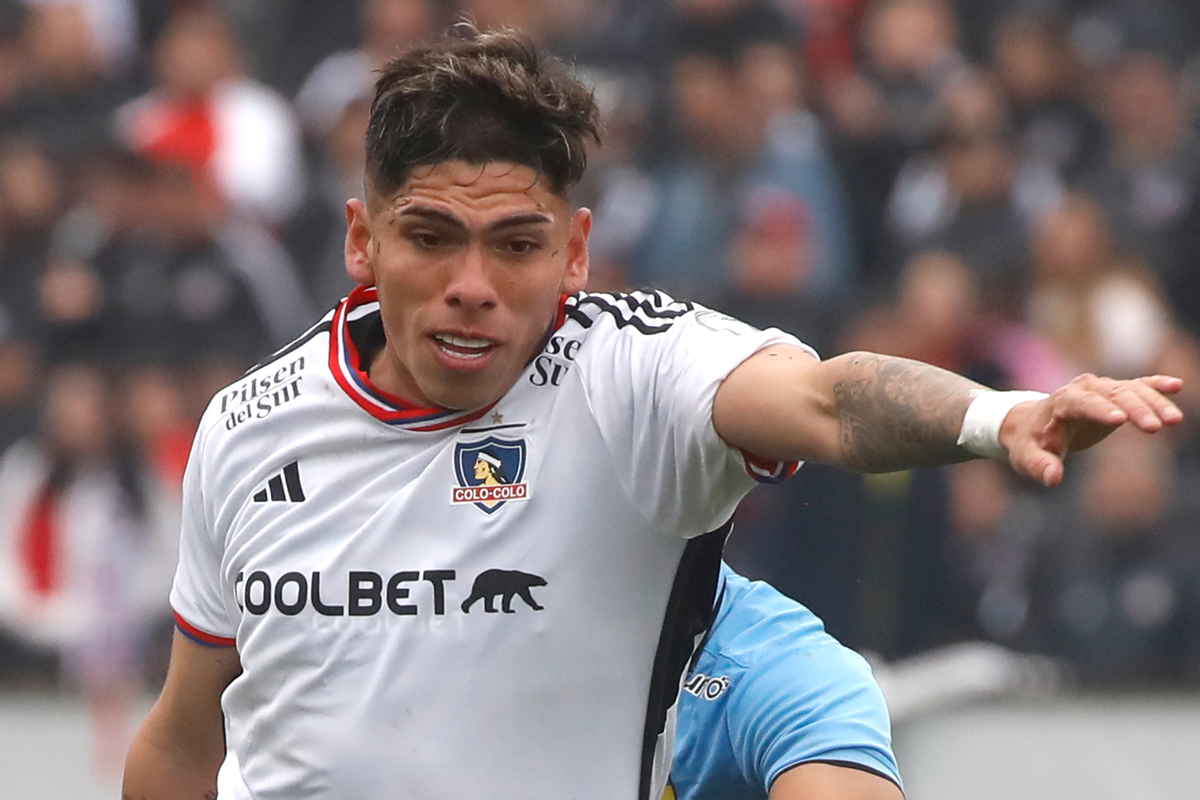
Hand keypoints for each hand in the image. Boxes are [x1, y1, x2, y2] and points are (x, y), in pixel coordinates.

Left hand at [999, 373, 1183, 486]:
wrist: (1030, 425)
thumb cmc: (1029, 443)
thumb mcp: (1027, 458)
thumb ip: (1039, 466)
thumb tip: (1053, 479)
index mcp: (1060, 403)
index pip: (1081, 403)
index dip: (1099, 410)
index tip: (1120, 420)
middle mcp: (1082, 389)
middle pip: (1111, 394)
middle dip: (1135, 408)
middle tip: (1156, 426)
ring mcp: (1100, 389)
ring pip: (1130, 390)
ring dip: (1153, 402)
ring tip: (1174, 420)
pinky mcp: (1113, 394)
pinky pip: (1137, 386)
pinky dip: (1155, 386)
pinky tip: (1176, 386)